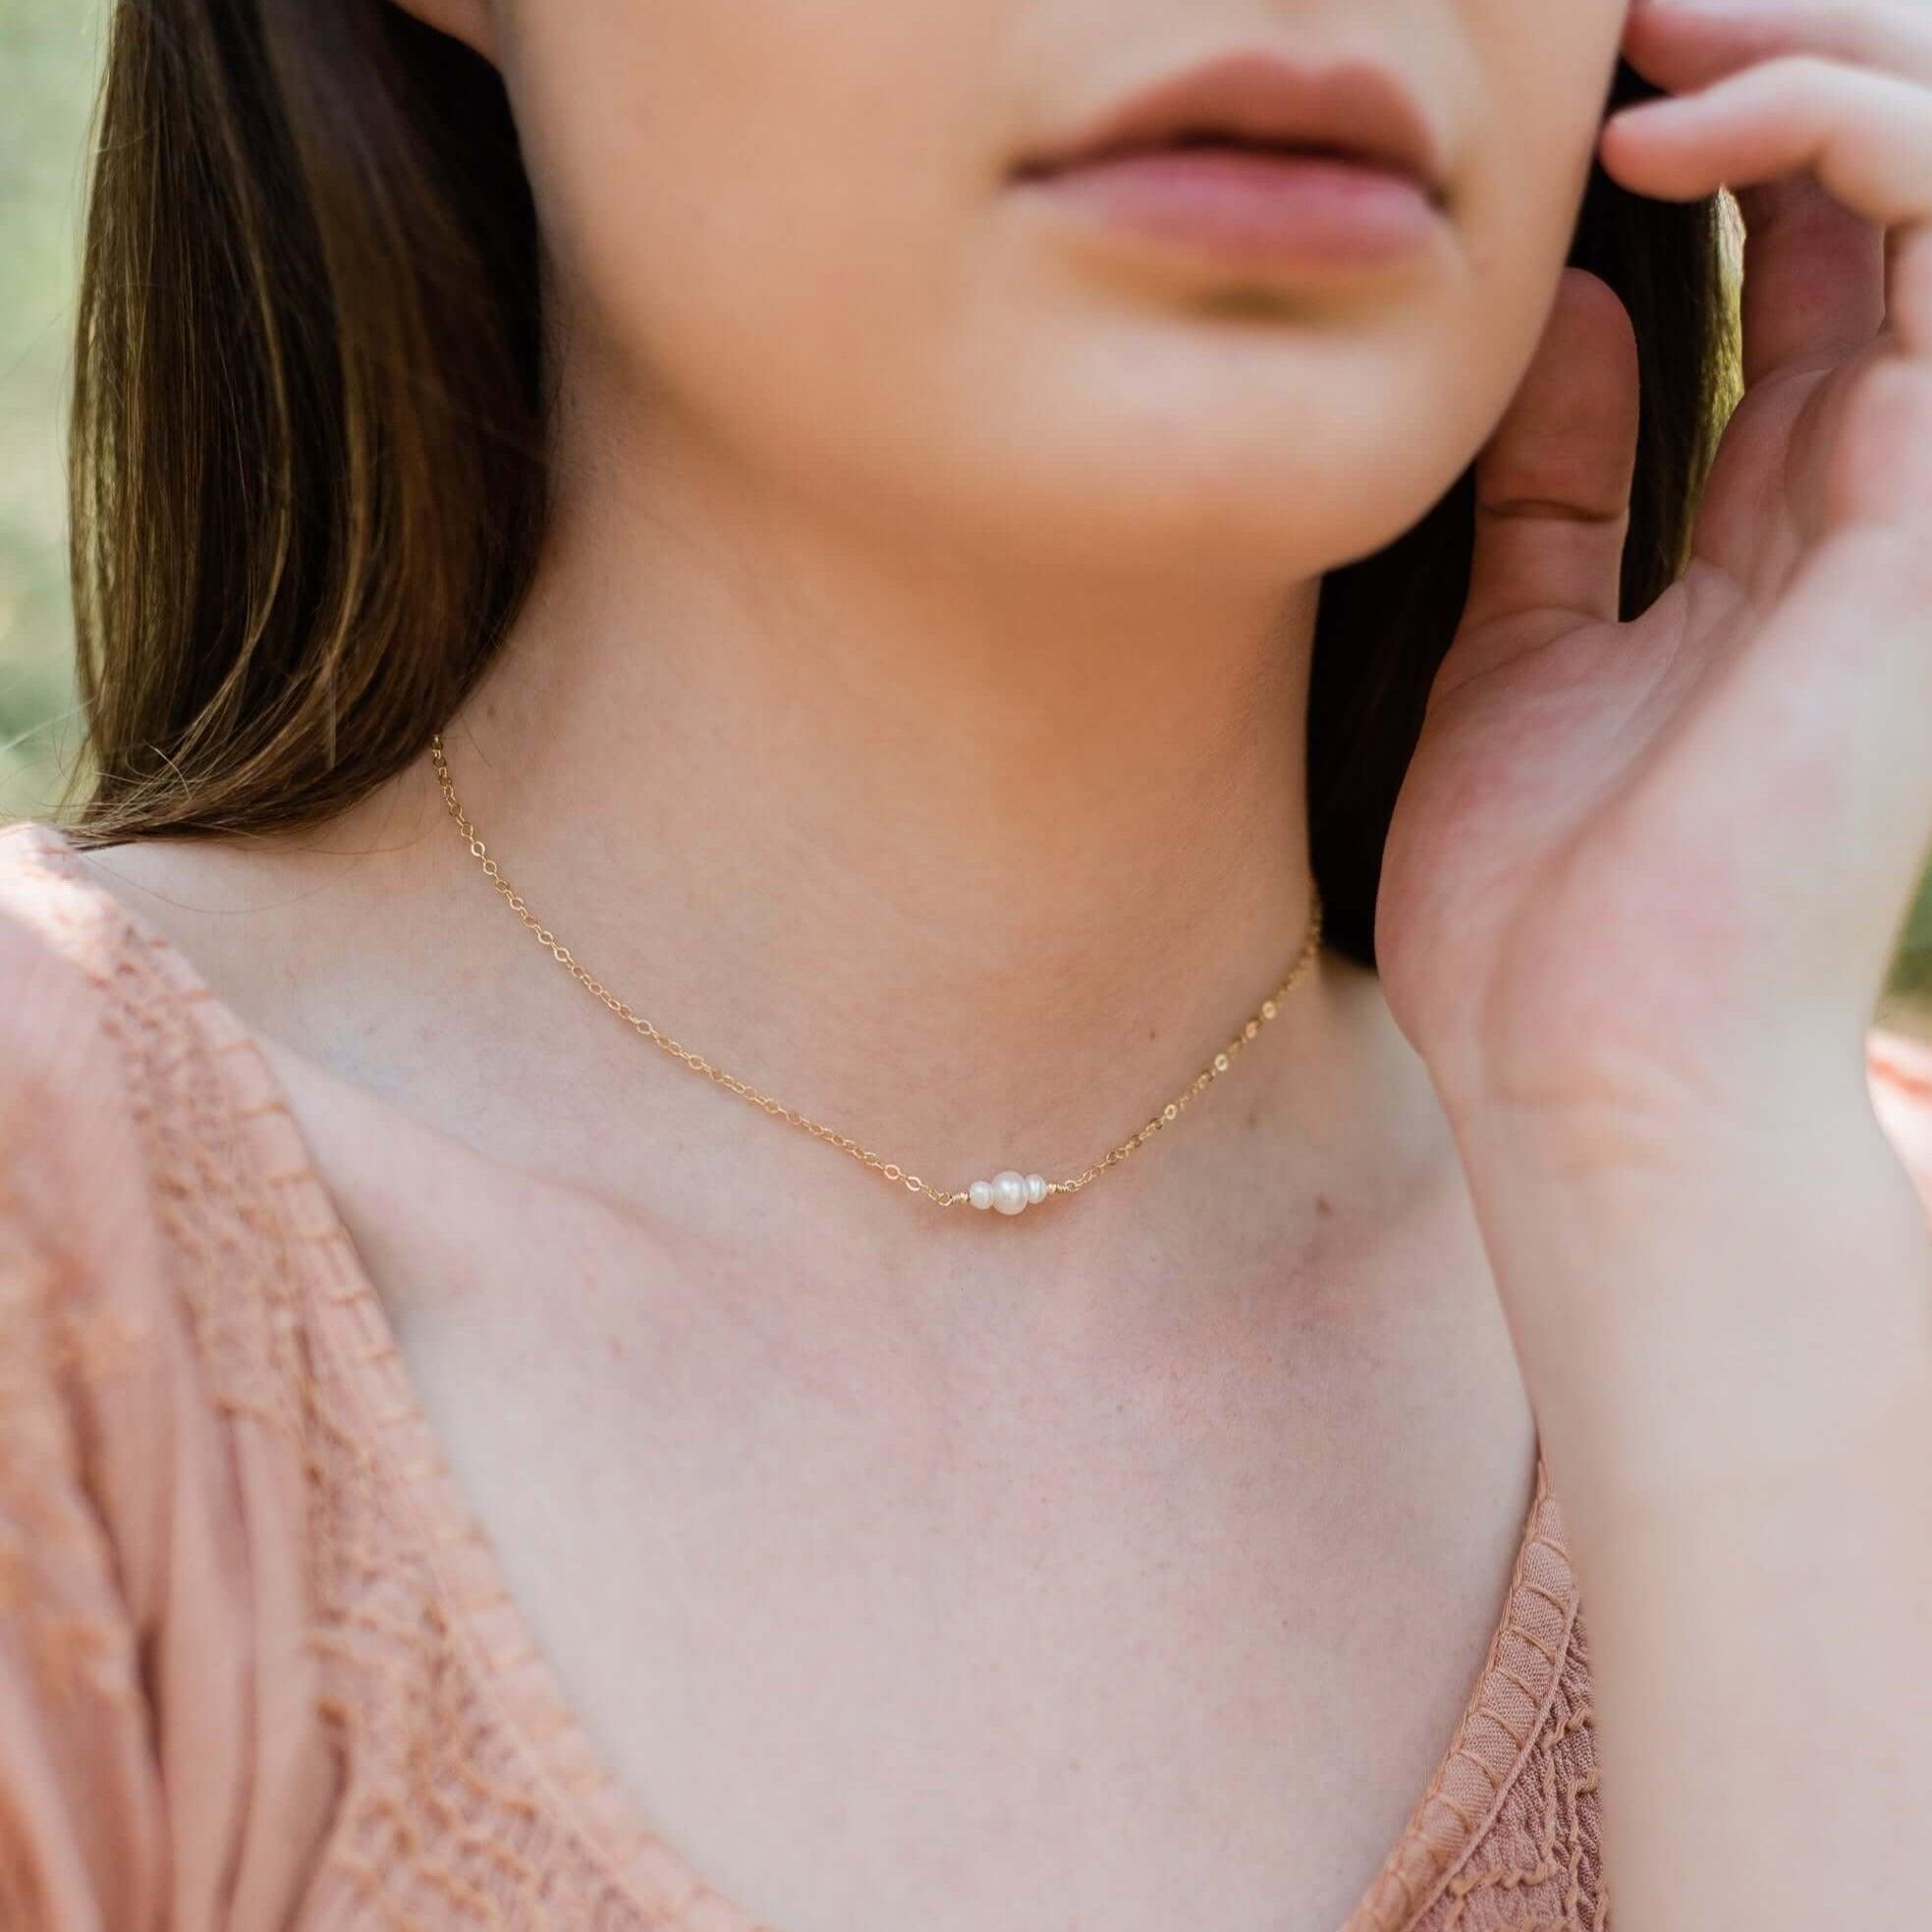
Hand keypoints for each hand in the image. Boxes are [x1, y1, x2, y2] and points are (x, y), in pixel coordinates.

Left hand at [1376, 0, 1931, 1147]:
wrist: (1586, 1069)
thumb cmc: (1539, 907)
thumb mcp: (1515, 650)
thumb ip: (1551, 484)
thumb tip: (1550, 309)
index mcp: (1773, 527)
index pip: (1791, 261)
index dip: (1701, 132)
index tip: (1563, 80)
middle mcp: (1870, 488)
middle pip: (1881, 187)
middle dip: (1761, 51)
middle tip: (1606, 9)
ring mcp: (1920, 493)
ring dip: (1811, 48)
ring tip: (1641, 25)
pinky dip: (1833, 132)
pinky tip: (1673, 128)